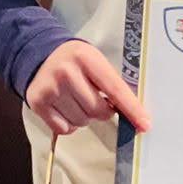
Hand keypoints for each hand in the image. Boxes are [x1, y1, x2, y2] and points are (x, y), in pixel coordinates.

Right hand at [25, 39, 150, 137]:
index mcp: (86, 58)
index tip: (145, 125)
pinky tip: (64, 108)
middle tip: (94, 99)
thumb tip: (137, 117)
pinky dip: (69, 124)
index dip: (131, 109)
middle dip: (102, 111)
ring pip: (82, 122)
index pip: (115, 89)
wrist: (40, 55)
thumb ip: (113, 85)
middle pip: (98, 110)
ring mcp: (50, 88)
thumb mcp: (95, 62)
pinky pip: (64, 128)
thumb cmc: (76, 62)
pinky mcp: (37, 102)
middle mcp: (66, 72)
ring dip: (84, 117)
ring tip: (76, 100)